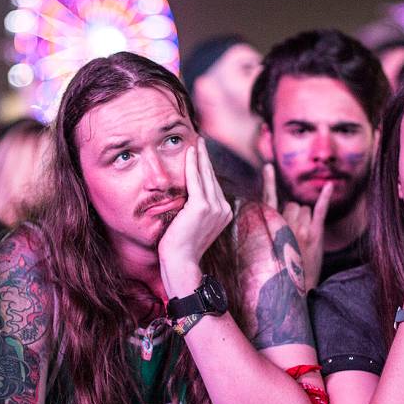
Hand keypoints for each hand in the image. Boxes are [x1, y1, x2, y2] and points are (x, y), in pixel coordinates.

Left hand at [159, 138, 232, 297]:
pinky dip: (192, 164)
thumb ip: (195, 211)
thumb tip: (187, 199)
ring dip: (200, 156)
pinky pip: (196, 179)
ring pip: (205, 175)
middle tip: (200, 140)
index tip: (201, 153)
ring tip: (196, 141)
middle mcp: (223, 209)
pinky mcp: (202, 207)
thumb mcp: (193, 225)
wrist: (180, 262)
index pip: (213, 185)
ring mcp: (214, 208)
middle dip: (205, 157)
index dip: (207, 168)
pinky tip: (190, 151)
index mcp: (223, 213)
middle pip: (212, 177)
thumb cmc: (181, 248)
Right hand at [262, 164, 331, 290]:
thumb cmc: (276, 270)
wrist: (292, 291)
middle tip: (292, 234)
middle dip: (292, 212)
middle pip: (290, 204)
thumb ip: (262, 228)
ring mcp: (300, 229)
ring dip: (304, 217)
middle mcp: (284, 226)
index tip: (268, 167)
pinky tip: (329, 187)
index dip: (268, 184)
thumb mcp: (262, 249)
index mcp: (269, 229)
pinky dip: (324, 198)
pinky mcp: (315, 234)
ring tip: (302, 239)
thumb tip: (263, 211)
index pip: (268, 201)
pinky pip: (320, 210)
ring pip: (303, 208)